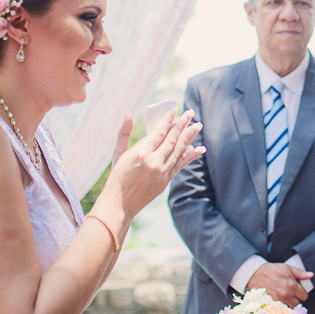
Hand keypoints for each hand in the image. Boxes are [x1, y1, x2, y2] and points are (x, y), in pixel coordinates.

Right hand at [96, 109, 204, 223]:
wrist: (120, 202)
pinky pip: (180, 164)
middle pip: (172, 139)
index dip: (168, 120)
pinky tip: (197, 148)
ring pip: (179, 151)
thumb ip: (123, 133)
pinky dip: (189, 156)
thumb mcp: (118, 153)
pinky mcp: (166, 180)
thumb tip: (128, 114)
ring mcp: (162, 172)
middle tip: (190, 113)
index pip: (159, 132)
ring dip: (189, 137)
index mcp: (141, 152)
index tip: (174, 110)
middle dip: (182, 125)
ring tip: (197, 126)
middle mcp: (154, 161)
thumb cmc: (117, 176)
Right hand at [247, 262, 313, 307]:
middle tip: (291, 295)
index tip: (298, 292)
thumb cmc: (272, 270)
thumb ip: (300, 273)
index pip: (304, 296)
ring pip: (289, 308)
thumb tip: (311, 275)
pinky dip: (281, 307)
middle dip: (296, 299)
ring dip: (288, 304)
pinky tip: (278, 301)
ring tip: (284, 298)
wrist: (255, 273)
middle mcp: (286, 294)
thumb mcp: (287, 268)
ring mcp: (278, 300)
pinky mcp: (271, 304)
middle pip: (297, 304)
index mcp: (292, 285)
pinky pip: (280, 310)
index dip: (302, 294)